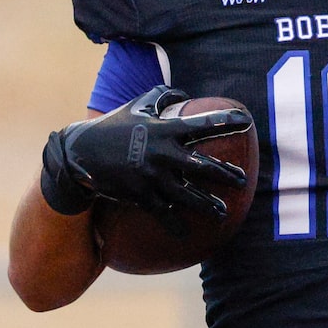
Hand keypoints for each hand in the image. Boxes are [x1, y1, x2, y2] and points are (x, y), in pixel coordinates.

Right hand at [42, 86, 251, 219]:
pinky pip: (164, 213)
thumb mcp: (136, 106)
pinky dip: (175, 225)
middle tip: (241, 180)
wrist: (81, 153)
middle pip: (203, 166)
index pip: (201, 123)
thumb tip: (185, 94)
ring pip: (188, 195)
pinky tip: (185, 234)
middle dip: (225, 174)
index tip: (246, 121)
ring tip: (222, 212)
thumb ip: (161, 97)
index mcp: (163, 129)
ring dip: (208, 205)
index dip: (224, 120)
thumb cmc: (113, 127)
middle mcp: (162, 154)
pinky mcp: (141, 195)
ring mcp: (152, 177)